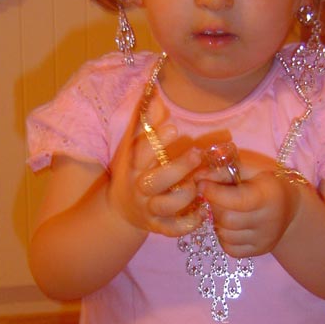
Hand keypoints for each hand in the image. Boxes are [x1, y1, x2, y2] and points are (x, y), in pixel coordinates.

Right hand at [108, 93, 204, 236]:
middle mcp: (139, 189)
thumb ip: (147, 124)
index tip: (174, 127)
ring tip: (199, 185)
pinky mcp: (158, 226)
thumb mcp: (135, 149)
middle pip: (155, 181)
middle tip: (197, 153)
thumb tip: (155, 94)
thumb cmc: (134, 172)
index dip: (156, 140)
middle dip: (178, 167)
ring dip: (185, 195)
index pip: (140, 152)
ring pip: (165, 205)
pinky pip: (174, 229)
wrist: (122, 210)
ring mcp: (149, 209)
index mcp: (132, 167)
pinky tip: (203, 211)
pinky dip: (189, 223)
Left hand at [197, 155, 301, 257]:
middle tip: (215, 197)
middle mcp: (269, 221)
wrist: (291, 207)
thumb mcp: (251, 169)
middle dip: (215, 206)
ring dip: (218, 222)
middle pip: (227, 219)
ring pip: (225, 235)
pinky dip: (224, 237)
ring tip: (225, 210)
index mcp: (269, 196)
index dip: (214, 193)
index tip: (201, 184)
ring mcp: (264, 240)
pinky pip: (229, 248)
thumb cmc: (267, 183)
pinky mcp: (259, 252)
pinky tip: (231, 225)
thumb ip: (224, 170)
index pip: (237, 200)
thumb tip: (197, 177)